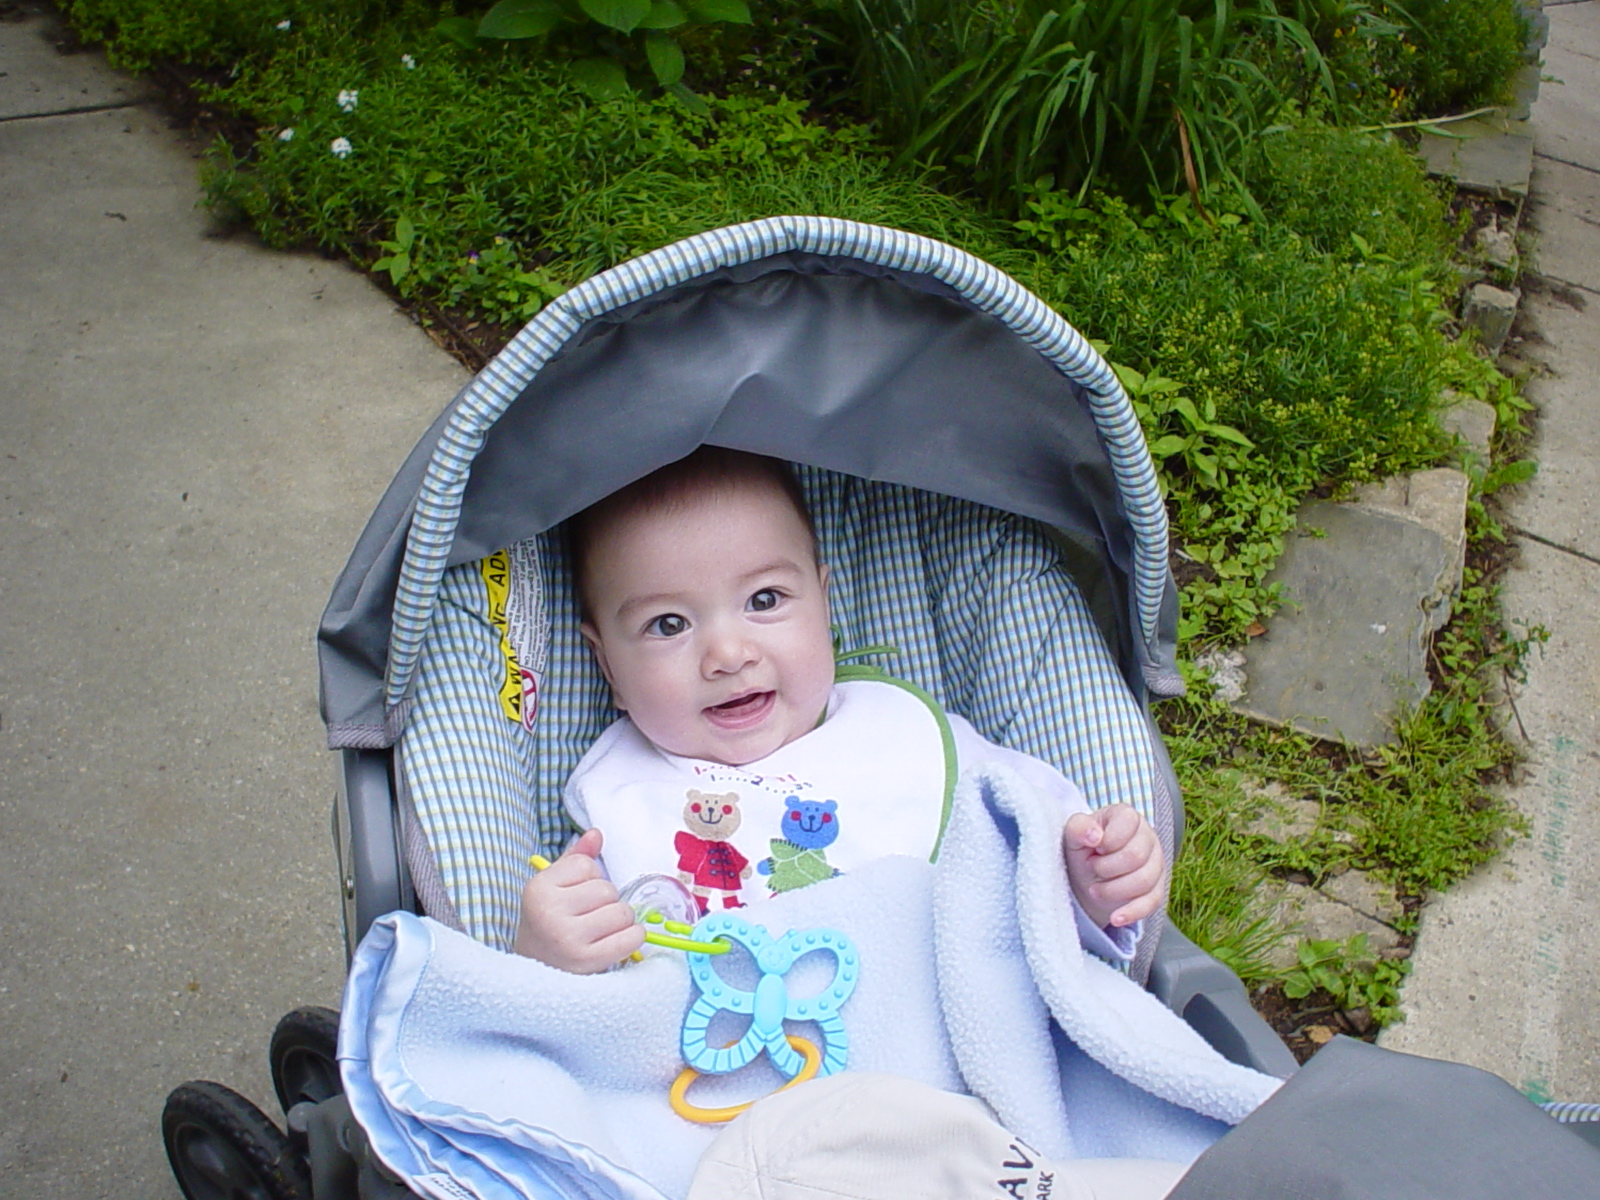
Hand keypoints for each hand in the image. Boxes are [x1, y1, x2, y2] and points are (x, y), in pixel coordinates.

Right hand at [512, 829, 644, 972]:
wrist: (534, 971)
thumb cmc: (548, 924)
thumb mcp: (553, 888)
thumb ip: (575, 858)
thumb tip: (596, 834)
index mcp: (538, 888)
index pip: (587, 865)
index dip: (590, 879)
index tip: (576, 897)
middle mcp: (549, 912)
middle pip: (607, 889)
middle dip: (607, 901)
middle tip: (590, 918)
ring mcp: (567, 938)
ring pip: (622, 912)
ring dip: (621, 920)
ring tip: (601, 931)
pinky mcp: (587, 962)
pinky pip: (631, 937)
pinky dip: (633, 936)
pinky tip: (618, 941)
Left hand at [1061, 804, 1166, 929]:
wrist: (1086, 878)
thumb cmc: (1082, 850)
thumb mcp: (1072, 836)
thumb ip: (1078, 827)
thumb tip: (1094, 835)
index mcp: (1126, 816)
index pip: (1127, 823)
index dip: (1106, 841)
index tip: (1093, 849)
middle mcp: (1147, 836)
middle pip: (1136, 855)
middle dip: (1107, 868)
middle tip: (1092, 869)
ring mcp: (1156, 863)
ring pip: (1145, 880)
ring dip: (1114, 890)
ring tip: (1095, 890)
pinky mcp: (1157, 888)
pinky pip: (1152, 902)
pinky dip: (1132, 912)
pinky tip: (1115, 918)